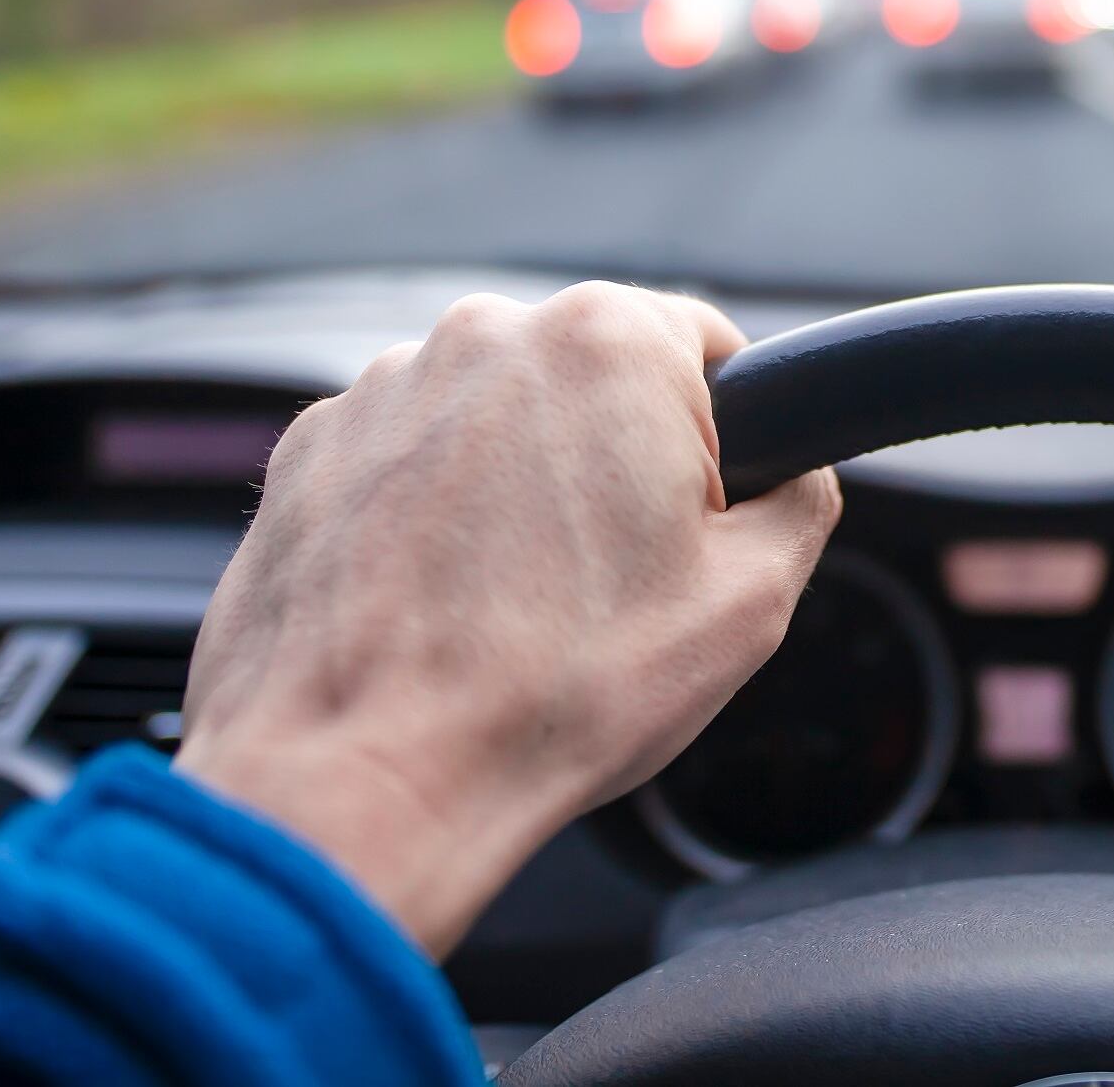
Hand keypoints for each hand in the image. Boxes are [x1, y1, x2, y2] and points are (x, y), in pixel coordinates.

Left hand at [173, 283, 840, 956]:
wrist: (364, 779)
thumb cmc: (552, 692)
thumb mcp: (751, 603)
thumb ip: (802, 501)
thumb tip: (793, 476)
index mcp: (609, 341)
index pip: (710, 345)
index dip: (728, 438)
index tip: (702, 513)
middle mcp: (488, 334)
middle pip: (596, 376)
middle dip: (617, 458)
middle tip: (616, 578)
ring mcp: (385, 386)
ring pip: (498, 416)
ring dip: (520, 485)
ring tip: (518, 604)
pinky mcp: (312, 446)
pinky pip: (409, 456)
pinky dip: (432, 513)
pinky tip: (445, 603)